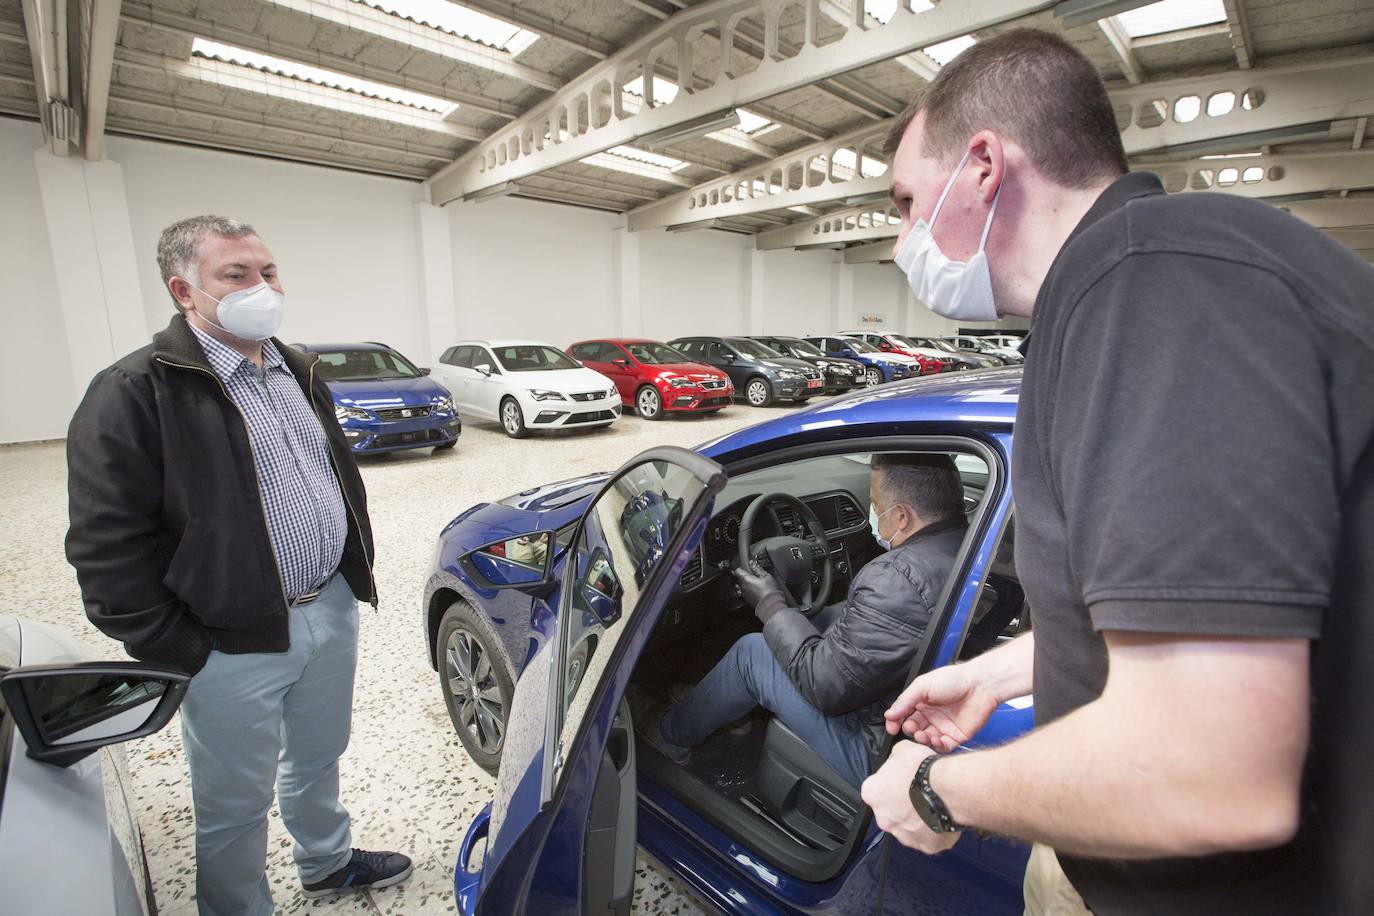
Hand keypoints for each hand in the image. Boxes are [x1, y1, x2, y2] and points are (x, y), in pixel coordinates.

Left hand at [733, 562, 782, 608]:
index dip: (740, 568)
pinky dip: (745, 592)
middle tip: (746, 574)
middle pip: (737, 580)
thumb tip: (752, 563)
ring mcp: (745, 595)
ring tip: (747, 583)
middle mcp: (743, 588)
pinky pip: (743, 594)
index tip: (743, 567)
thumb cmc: (770, 591)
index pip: (738, 571)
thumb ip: (757, 569)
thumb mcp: (766, 576)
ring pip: (739, 588)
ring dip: (741, 585)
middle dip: (740, 576)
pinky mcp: (748, 601)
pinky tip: (752, 591)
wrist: (771, 605)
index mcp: (746, 580)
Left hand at [861, 740, 960, 853]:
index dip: (891, 782)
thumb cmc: (923, 770)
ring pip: (908, 827)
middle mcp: (883, 818)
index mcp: (872, 793)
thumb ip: (895, 758)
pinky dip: (934, 829)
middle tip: (919, 792)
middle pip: (890, 811)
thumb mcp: (903, 749)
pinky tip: (942, 816)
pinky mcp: (925, 846)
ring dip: (918, 818)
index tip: (902, 779)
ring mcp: (904, 835)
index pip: (876, 788)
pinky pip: (928, 838)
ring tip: (934, 803)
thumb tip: (897, 759)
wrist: (948, 790)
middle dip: (903, 804)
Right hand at [883, 663, 998, 751]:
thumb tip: (889, 714)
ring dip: (921, 740)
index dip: (895, 722)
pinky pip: (943, 746)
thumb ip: (905, 701)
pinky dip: (937, 746)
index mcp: (921, 702)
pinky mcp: (956, 736)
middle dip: (909, 730)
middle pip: (913, 728)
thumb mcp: (923, 685)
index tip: (891, 727)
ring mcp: (943, 726)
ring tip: (922, 735)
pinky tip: (936, 740)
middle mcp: (931, 715)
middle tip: (911, 728)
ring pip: (926, 739)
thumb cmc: (954, 680)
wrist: (980, 686)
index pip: (903, 715)